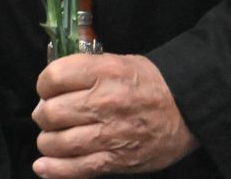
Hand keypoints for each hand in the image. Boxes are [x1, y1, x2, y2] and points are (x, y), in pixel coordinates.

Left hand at [31, 54, 197, 175]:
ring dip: (48, 141)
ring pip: (58, 142)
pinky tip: (44, 166)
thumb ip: (87, 70)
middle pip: (51, 112)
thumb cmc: (151, 83)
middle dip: (43, 114)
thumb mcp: (120, 62)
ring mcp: (108, 134)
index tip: (48, 89)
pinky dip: (55, 170)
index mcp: (104, 73)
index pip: (54, 77)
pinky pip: (77, 169)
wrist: (186, 111)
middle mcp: (103, 102)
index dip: (44, 84)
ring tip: (52, 137)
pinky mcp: (114, 160)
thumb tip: (54, 84)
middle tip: (49, 114)